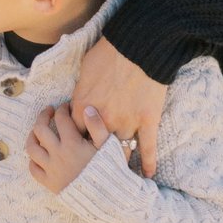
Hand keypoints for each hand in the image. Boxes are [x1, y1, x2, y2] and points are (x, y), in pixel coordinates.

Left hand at [28, 99, 102, 193]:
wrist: (108, 199)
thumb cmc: (110, 170)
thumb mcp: (108, 146)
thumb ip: (97, 126)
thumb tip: (88, 108)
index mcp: (72, 144)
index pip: (61, 119)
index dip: (62, 109)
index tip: (65, 107)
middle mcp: (58, 155)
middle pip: (40, 129)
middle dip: (43, 116)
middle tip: (49, 111)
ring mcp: (52, 169)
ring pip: (32, 148)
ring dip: (32, 136)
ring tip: (38, 131)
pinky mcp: (50, 183)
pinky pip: (33, 169)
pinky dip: (33, 160)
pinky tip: (39, 155)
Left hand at [60, 33, 167, 174]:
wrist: (137, 46)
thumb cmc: (107, 53)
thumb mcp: (84, 72)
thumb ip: (80, 94)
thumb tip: (79, 104)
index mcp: (82, 109)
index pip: (74, 135)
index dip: (77, 140)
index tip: (79, 145)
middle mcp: (102, 120)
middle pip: (96, 147)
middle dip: (96, 155)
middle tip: (97, 164)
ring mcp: (126, 122)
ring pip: (121, 149)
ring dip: (120, 158)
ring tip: (120, 170)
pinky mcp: (147, 121)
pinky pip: (148, 147)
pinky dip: (148, 163)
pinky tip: (148, 175)